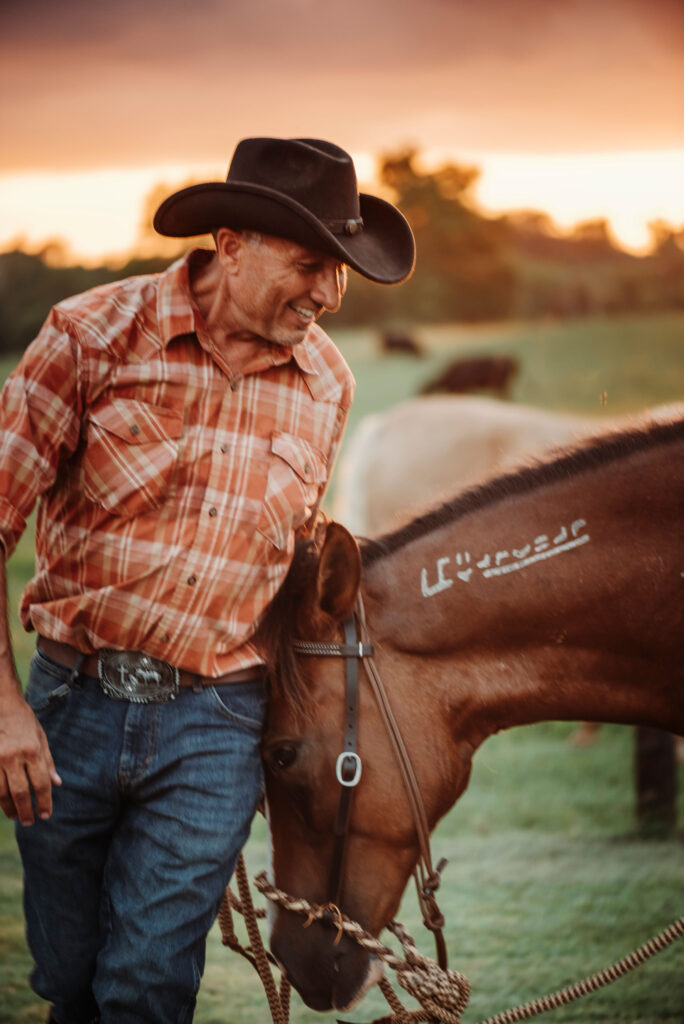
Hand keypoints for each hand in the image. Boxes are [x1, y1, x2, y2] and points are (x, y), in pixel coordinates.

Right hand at [0, 693, 60, 824]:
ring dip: (8, 808)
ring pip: (1, 792)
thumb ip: (48, 762)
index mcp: (32, 750)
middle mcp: (13, 756)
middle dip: (25, 810)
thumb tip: (57, 784)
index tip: (45, 815)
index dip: (44, 802)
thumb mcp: (41, 737)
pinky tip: (2, 802)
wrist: (1, 704)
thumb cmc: (23, 720)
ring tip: (15, 815)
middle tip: (29, 822)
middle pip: (20, 792)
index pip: (40, 784)